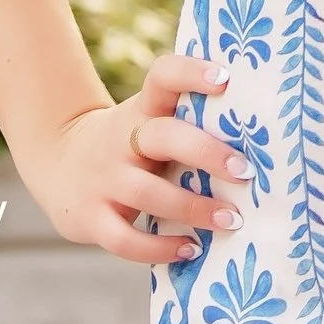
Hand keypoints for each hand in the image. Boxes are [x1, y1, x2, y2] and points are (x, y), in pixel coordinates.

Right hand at [20, 53, 249, 263]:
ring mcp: (104, 179)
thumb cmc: (131, 143)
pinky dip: (160, 248)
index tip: (226, 78)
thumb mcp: (149, 121)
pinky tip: (190, 249)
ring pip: (148, 193)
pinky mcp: (92, 218)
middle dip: (206, 152)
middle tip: (245, 171)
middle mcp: (123, 140)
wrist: (58, 162)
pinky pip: (125, 239)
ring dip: (194, 209)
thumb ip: (188, 124)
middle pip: (162, 136)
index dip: (191, 73)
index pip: (162, 77)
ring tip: (231, 219)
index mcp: (142, 110)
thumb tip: (265, 136)